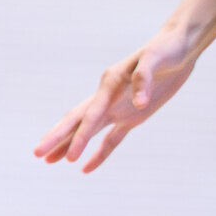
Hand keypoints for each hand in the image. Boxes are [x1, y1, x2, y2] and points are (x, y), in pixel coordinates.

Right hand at [34, 26, 201, 172]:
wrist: (178, 47)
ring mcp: (117, 108)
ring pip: (88, 131)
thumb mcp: (155, 58)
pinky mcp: (131, 117)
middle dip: (57, 138)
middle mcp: (107, 96)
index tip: (69, 157)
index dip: (79, 137)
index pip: (89, 115)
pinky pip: (112, 139)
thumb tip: (139, 104)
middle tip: (37, 154)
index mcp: (109, 83)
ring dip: (69, 145)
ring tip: (49, 161)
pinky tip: (86, 168)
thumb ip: (143, 79)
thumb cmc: (166, 50)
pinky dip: (100, 154)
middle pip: (77, 121)